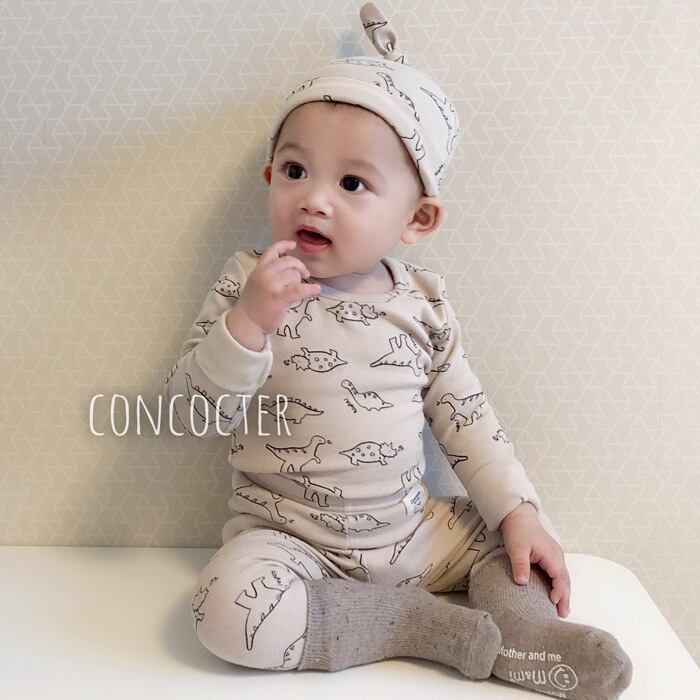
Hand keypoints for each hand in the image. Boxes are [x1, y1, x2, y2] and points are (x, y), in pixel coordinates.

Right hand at [237, 239, 320, 334]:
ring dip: (299, 282)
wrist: (247, 322)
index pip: (272, 251)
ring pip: (294, 275)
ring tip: (294, 292)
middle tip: (305, 275)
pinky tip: (316, 289)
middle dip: (300, 267)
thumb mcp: (257, 283)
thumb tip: (291, 268)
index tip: (293, 245)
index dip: (283, 245)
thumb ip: (269, 273)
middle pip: (289, 261)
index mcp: (259, 269)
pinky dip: (310, 289)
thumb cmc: (254, 305)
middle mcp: (264, 273)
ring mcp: (271, 284)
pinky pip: (299, 289)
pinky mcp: (279, 297)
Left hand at [498, 502, 570, 617]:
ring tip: (562, 610)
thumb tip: (522, 583)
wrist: (518, 516)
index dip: (559, 592)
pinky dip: (559, 585)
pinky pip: (558, 574)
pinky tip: (555, 594)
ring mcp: (555, 556)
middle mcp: (557, 556)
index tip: (554, 604)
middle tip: (563, 615)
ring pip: (563, 577)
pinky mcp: (550, 556)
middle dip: (565, 598)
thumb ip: (520, 565)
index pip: (560, 577)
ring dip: (564, 593)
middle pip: (565, 580)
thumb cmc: (518, 531)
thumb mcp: (517, 548)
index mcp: (552, 554)